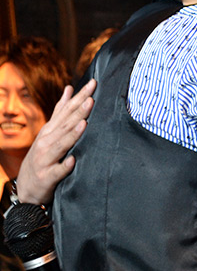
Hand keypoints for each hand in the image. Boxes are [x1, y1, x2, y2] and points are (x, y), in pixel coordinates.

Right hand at [16, 79, 96, 204]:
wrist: (27, 188)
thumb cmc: (43, 155)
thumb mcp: (49, 131)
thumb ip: (61, 110)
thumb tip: (70, 88)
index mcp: (50, 130)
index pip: (67, 109)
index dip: (80, 96)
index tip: (93, 83)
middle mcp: (46, 142)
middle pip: (65, 125)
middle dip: (78, 112)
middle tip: (91, 100)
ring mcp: (45, 160)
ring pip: (60, 145)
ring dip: (72, 135)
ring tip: (84, 123)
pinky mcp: (46, 178)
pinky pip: (57, 172)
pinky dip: (64, 166)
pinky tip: (72, 161)